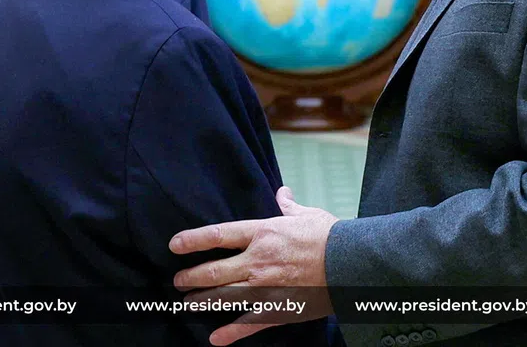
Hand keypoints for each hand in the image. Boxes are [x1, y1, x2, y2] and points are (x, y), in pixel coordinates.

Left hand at [169, 187, 338, 344]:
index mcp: (264, 233)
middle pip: (213, 271)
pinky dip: (229, 333)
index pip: (219, 235)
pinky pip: (247, 323)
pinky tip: (215, 338)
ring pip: (223, 297)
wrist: (351, 264)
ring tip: (186, 303)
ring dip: (201, 301)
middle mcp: (258, 260)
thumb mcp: (309, 215)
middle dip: (191, 277)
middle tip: (178, 280)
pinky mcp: (277, 309)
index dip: (193, 240)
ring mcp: (265, 287)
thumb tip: (283, 193)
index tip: (175, 245)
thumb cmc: (331, 237)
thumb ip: (289, 207)